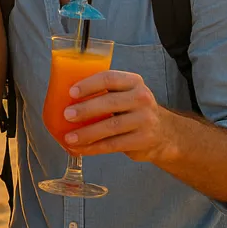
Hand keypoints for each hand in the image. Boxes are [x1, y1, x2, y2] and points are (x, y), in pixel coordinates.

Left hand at [60, 70, 176, 163]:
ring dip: (87, 133)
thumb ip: (103, 93)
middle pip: (109, 102)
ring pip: (111, 126)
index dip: (89, 84)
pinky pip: (113, 145)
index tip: (71, 92)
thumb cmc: (132, 110)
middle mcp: (142, 98)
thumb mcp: (125, 94)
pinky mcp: (143, 140)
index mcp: (133, 82)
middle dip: (85, 109)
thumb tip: (62, 98)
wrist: (164, 133)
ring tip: (68, 138)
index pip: (109, 78)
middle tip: (66, 114)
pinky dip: (93, 148)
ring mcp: (145, 120)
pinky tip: (79, 149)